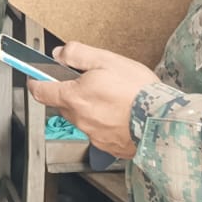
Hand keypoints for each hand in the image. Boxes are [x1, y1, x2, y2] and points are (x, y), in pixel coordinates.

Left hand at [26, 42, 159, 158]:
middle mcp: (80, 120)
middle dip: (72, 94)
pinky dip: (106, 123)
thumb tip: (60, 54)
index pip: (41, 92)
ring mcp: (95, 136)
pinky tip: (122, 115)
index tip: (37, 78)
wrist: (164, 122)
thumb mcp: (107, 60)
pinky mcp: (110, 147)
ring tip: (113, 99)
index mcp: (74, 98)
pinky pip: (100, 132)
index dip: (37, 82)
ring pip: (82, 119)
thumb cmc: (138, 91)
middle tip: (93, 83)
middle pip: (63, 105)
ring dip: (90, 109)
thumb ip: (78, 54)